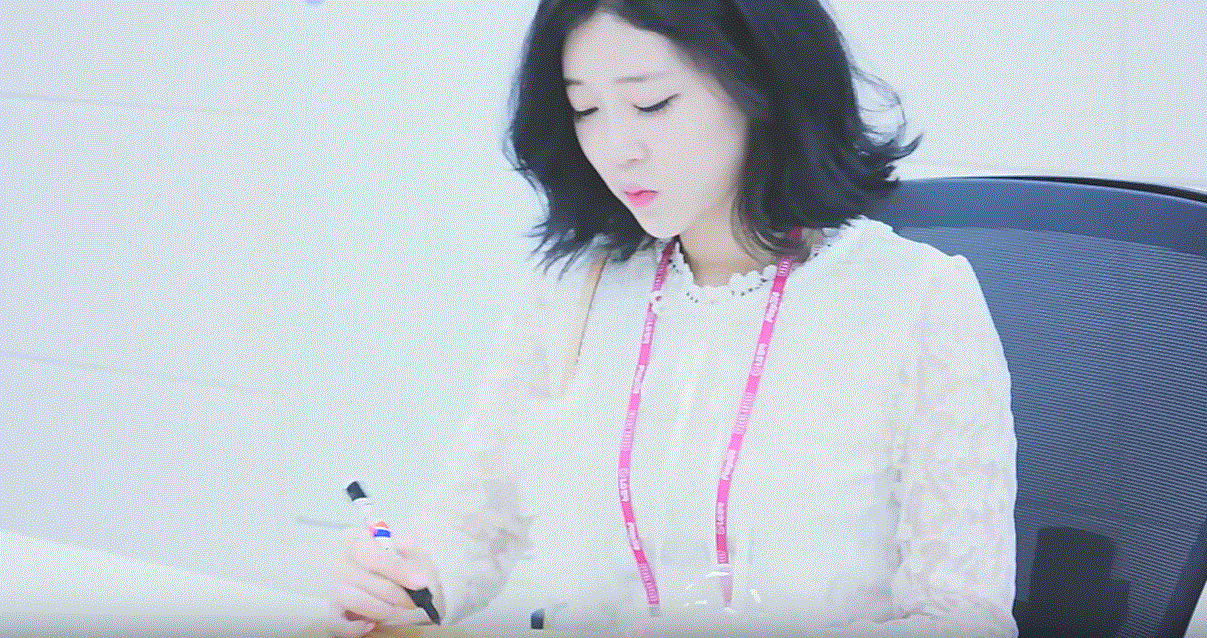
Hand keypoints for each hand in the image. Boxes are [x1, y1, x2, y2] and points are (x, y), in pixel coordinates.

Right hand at [326, 526, 444, 636]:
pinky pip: (336, 623)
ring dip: (381, 609)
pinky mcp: (331, 609)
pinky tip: (370, 624)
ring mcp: (333, 586)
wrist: (385, 581)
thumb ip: (408, 546)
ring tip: (394, 609)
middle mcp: (339, 561)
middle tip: (413, 601)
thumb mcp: (406, 550)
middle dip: (395, 593)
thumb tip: (407, 544)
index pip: (370, 553)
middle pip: (364, 578)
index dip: (396, 569)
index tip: (419, 582)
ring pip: (355, 600)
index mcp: (355, 540)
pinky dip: (354, 628)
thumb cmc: (395, 563)